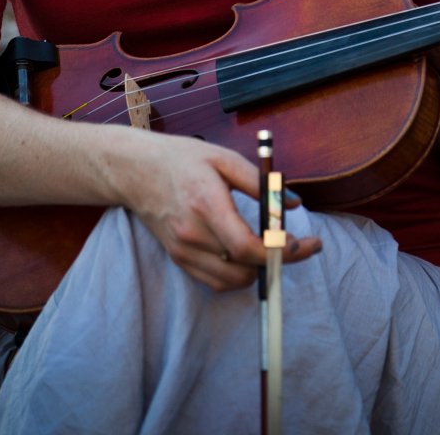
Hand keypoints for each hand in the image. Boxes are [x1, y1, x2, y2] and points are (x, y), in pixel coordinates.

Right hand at [123, 135, 321, 290]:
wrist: (135, 171)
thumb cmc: (182, 159)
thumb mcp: (224, 159)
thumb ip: (260, 182)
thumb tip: (292, 202)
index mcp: (206, 204)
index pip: (245, 245)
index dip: (279, 251)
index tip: (304, 244)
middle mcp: (192, 234)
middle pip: (244, 267)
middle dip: (277, 260)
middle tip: (295, 244)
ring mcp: (183, 251)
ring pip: (232, 281)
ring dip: (257, 270)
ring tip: (270, 247)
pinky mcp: (178, 258)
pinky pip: (215, 281)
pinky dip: (237, 274)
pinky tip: (247, 255)